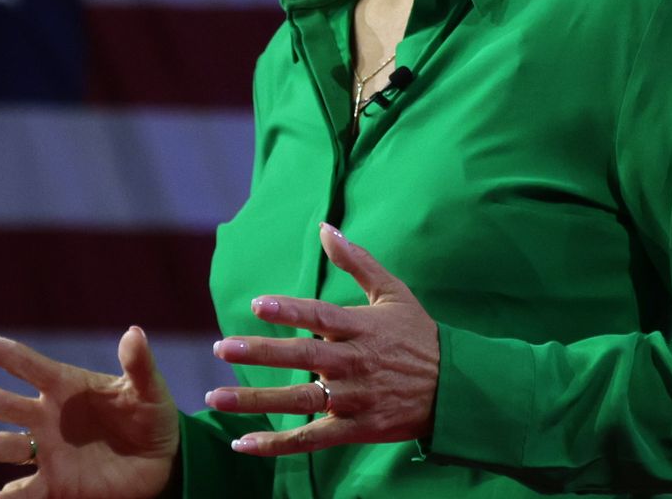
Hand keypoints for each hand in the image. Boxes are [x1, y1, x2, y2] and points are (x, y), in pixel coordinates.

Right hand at [0, 326, 178, 498]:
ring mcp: (48, 450)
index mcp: (66, 386)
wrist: (160, 461)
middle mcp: (48, 416)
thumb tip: (134, 333)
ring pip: (11, 446)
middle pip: (9, 405)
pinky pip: (27, 491)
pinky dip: (9, 498)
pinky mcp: (56, 483)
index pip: (31, 366)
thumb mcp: (150, 389)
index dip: (6, 353)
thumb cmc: (151, 417)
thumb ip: (138, 364)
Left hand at [204, 222, 438, 455]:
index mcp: (361, 329)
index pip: (320, 317)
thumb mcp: (393, 293)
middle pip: (301, 358)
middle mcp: (354, 364)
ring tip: (216, 396)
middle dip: (260, 352)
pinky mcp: (355, 428)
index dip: (289, 310)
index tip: (257, 304)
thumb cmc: (419, 336)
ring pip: (298, 401)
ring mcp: (353, 399)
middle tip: (221, 347)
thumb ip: (357, 262)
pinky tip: (244, 443)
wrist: (455, 390)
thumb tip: (325, 227)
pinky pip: (310, 439)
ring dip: (255, 400)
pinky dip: (277, 444)